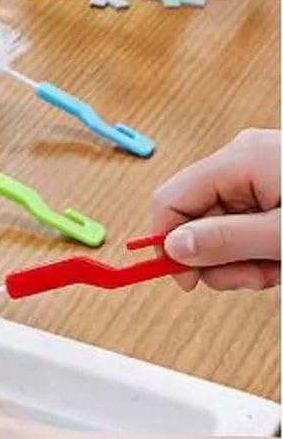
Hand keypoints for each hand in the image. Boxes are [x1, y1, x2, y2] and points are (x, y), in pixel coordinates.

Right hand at [153, 129, 280, 290]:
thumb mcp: (282, 235)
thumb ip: (226, 240)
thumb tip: (172, 246)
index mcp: (240, 159)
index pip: (170, 199)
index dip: (167, 243)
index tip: (186, 280)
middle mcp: (242, 158)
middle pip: (194, 216)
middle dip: (216, 258)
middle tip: (251, 279)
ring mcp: (257, 170)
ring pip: (218, 225)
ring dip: (239, 259)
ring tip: (275, 268)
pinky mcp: (271, 184)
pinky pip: (241, 221)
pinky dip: (255, 247)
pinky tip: (279, 257)